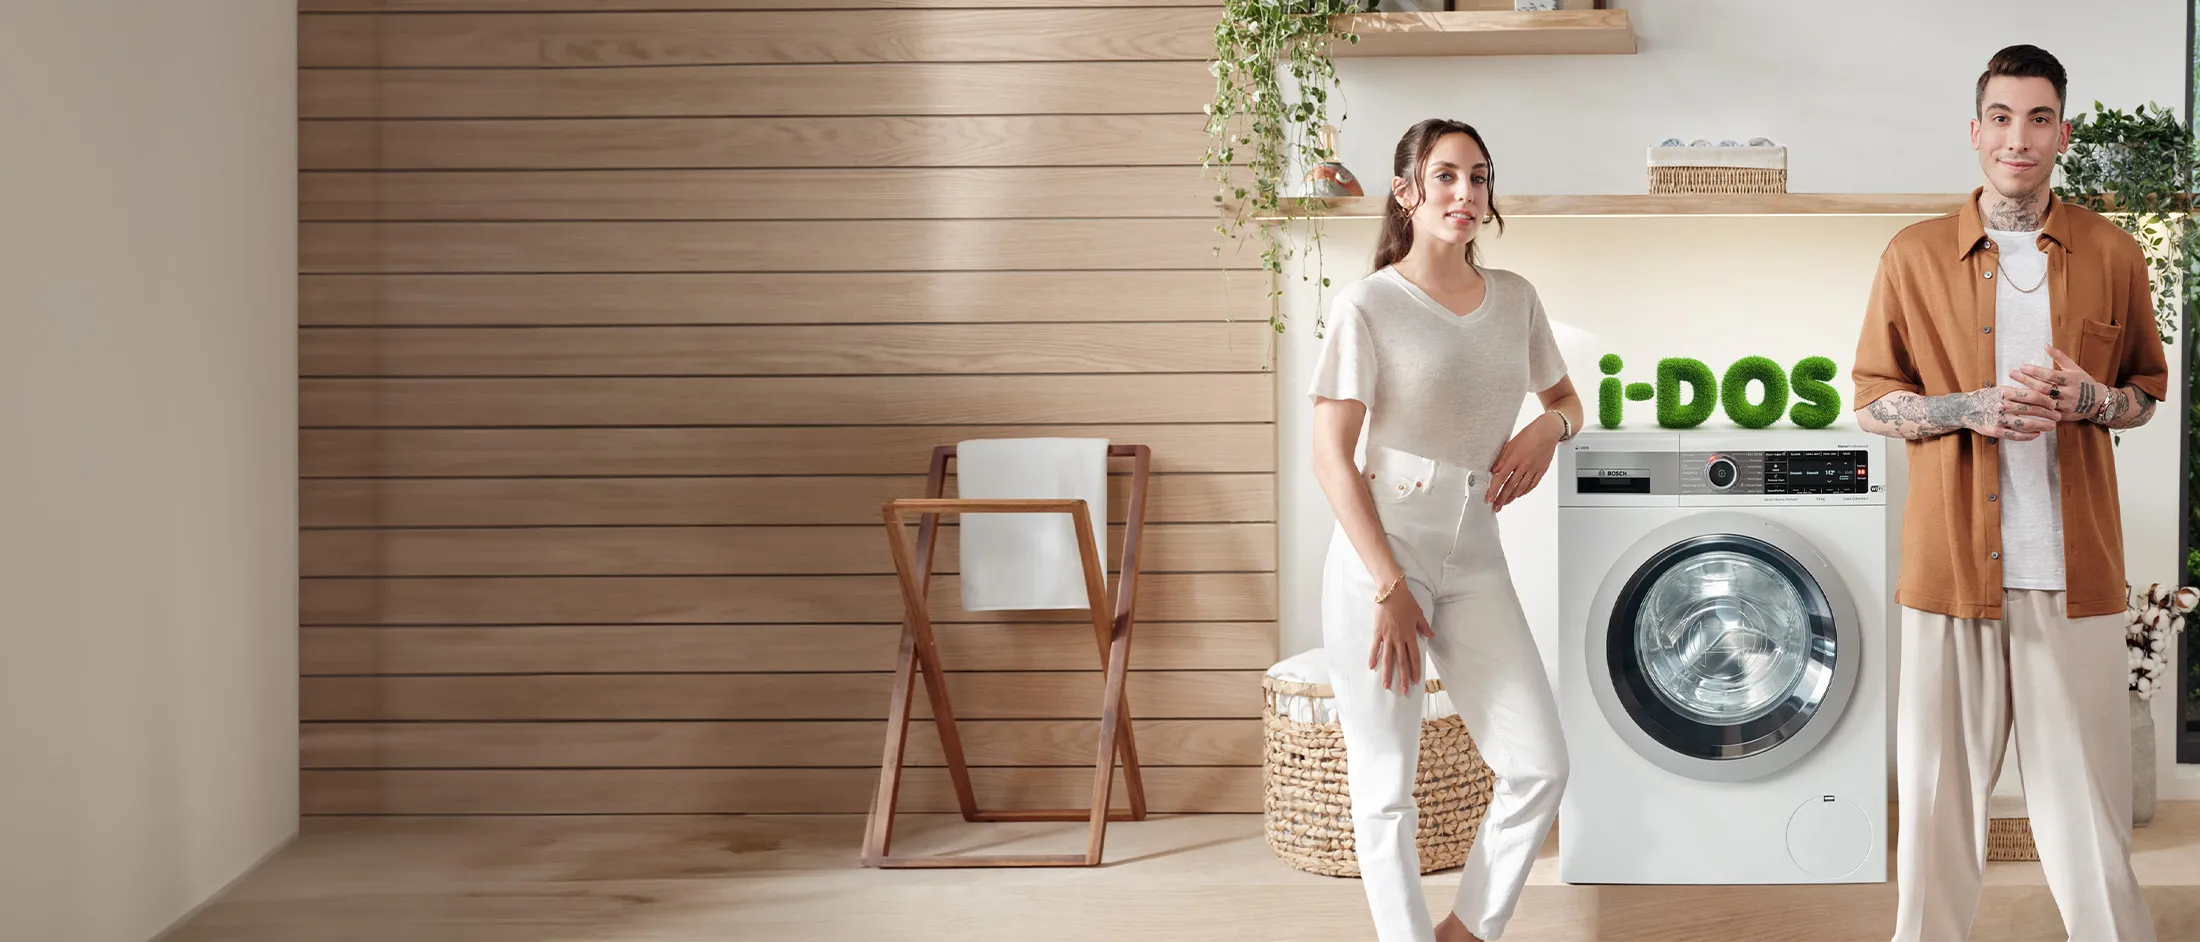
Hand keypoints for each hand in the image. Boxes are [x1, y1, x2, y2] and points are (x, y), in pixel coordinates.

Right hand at [1369, 579, 1433, 695]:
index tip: (1416, 682)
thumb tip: (1431, 636)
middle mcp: (1399, 639)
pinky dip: (1373, 657)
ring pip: (1388, 658)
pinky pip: (1375, 647)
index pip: (1414, 657)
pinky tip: (1372, 667)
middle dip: (1403, 678)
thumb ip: (1424, 627)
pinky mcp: (1378, 632)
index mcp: (1410, 635)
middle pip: (1401, 662)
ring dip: (1388, 673)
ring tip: (1386, 686)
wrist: (1391, 591)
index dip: (1415, 670)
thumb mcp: (1419, 614)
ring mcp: (1387, 636)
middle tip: (1403, 691)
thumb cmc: (1406, 602)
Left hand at [1487, 413, 1561, 510]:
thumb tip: (1494, 470)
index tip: (1489, 497)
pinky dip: (1525, 491)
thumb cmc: (1530, 434)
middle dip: (1502, 498)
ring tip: (1505, 503)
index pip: (1502, 477)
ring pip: (1522, 487)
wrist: (1548, 431)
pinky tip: (1519, 495)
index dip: (1494, 489)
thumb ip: (1502, 458)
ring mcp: (1534, 469)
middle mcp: (1525, 465)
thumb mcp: (1511, 444)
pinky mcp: (1541, 470)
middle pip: (1511, 486)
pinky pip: (1532, 484)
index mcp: (1515, 458)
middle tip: (1496, 506)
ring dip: (1512, 497)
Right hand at [1961, 385, 2056, 440]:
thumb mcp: (2000, 390)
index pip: (2032, 396)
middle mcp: (2003, 406)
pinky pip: (2016, 435)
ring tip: (2051, 426)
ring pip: (2026, 424)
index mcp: (2005, 393)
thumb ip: (2018, 392)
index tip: (2054, 404)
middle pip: (2032, 410)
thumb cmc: (1985, 398)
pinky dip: (2028, 436)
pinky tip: (2036, 434)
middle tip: (2058, 416)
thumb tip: (2040, 394)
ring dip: (2042, 426)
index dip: (2046, 400)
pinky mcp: (1995, 431)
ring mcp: (1999, 419)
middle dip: (2048, 414)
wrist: (1965, 409)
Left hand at [2010, 345, 2106, 422]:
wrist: (2099, 401)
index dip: (2036, 371)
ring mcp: (2066, 405)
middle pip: (2044, 387)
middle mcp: (2069, 393)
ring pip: (2043, 401)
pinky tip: (2021, 403)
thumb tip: (2045, 345)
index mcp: (2071, 379)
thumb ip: (2060, 357)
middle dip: (2026, 380)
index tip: (2022, 366)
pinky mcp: (2063, 416)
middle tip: (2012, 373)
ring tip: (2012, 388)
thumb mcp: (2074, 368)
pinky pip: (2046, 412)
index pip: (2050, 375)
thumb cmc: (2083, 381)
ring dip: (2027, 394)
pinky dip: (2034, 408)